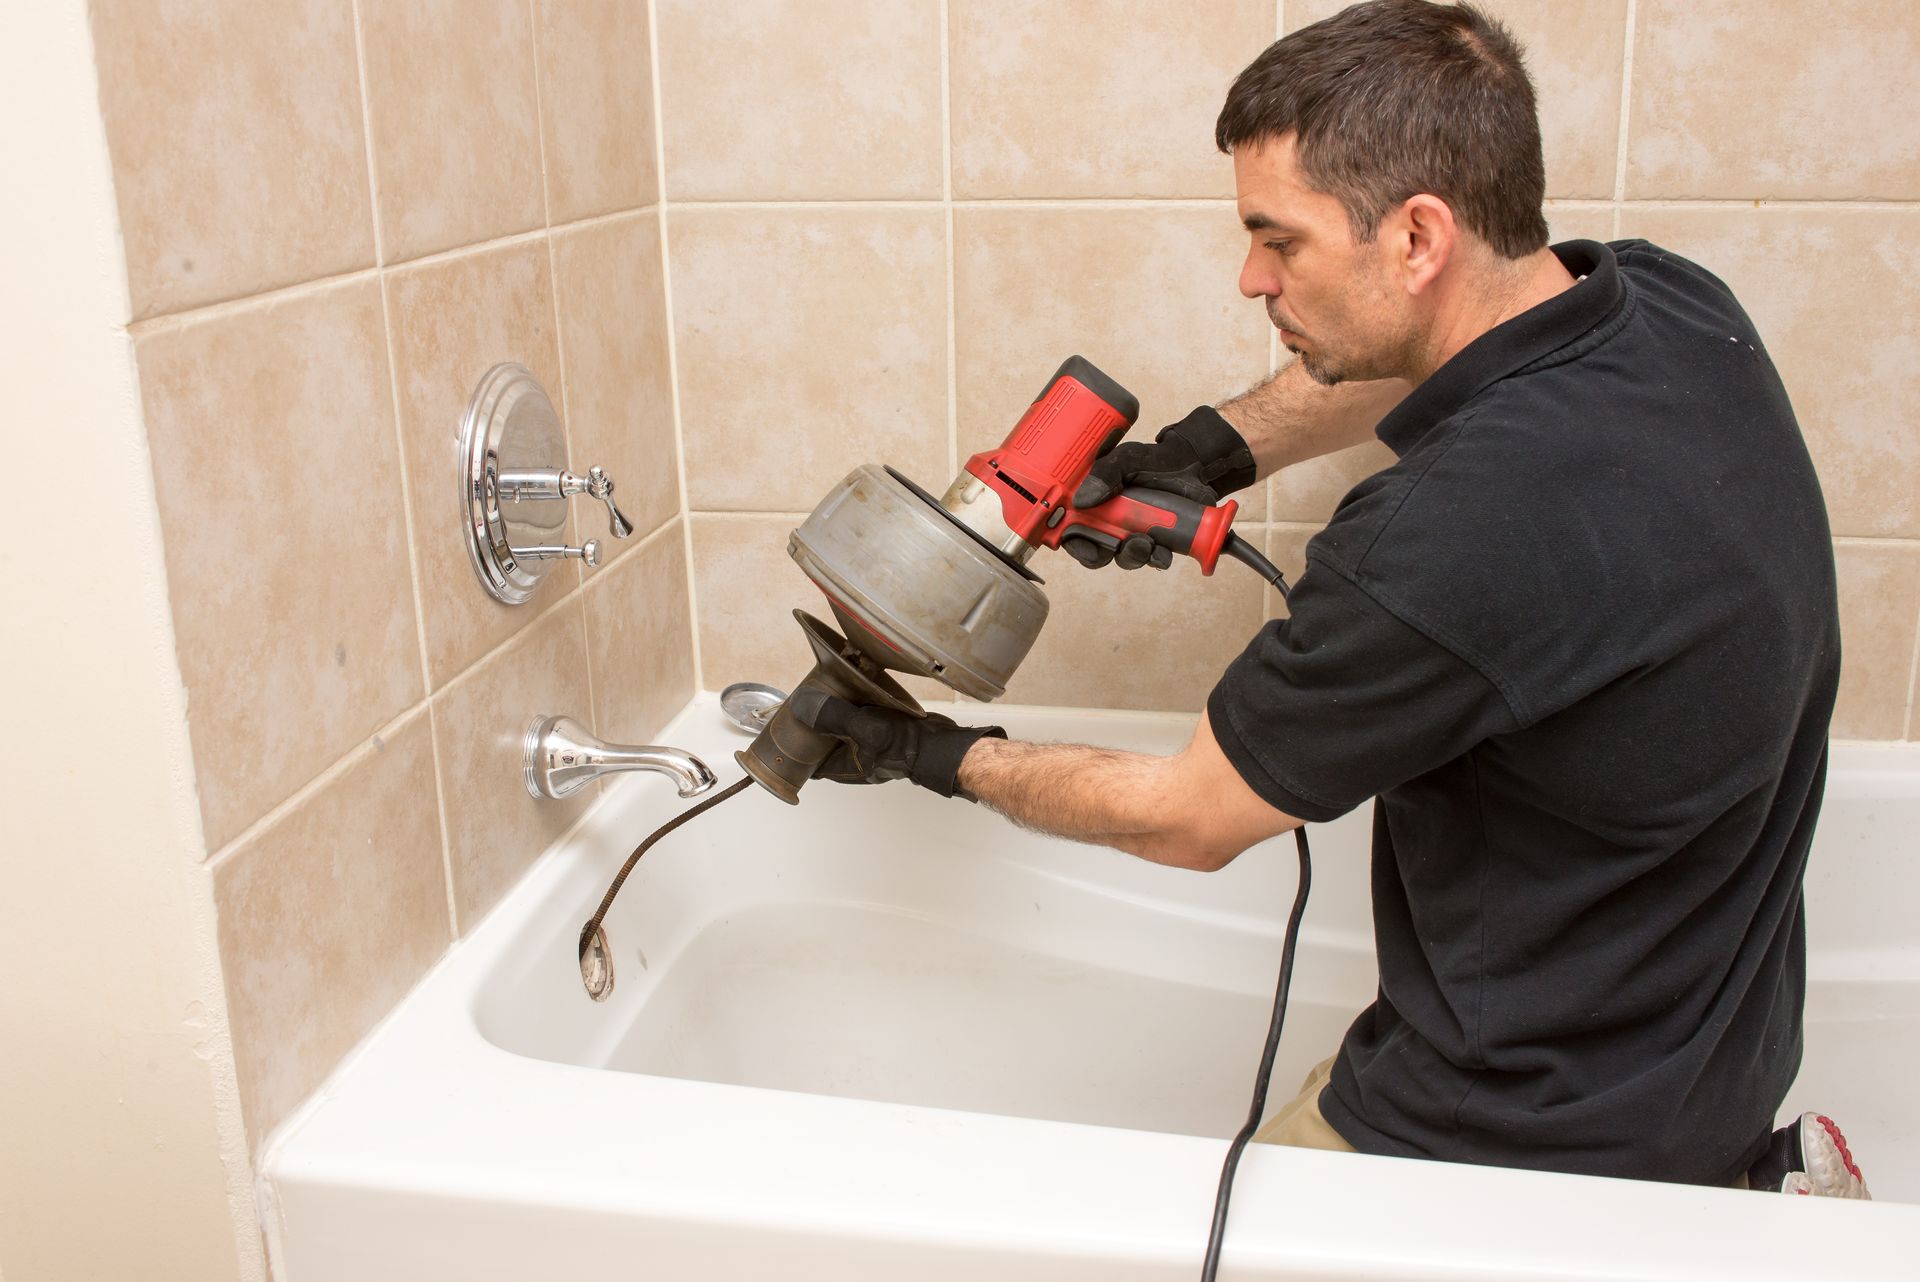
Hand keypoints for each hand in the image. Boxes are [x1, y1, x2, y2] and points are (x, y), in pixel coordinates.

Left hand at [786, 689, 1006, 798]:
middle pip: (823, 741)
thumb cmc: (905, 745)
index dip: (795, 745)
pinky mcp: (882, 732)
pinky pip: (859, 718)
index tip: (785, 726)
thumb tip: (802, 705)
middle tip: (802, 702)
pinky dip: (852, 705)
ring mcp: (869, 746)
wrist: (940, 743)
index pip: (810, 760)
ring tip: (822, 690)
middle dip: (812, 724)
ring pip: (841, 729)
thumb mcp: (863, 728)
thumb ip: (832, 716)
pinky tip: (851, 688)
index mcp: (844, 766)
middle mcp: (855, 758)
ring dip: (833, 712)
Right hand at [1066, 405, 1255, 569]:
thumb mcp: (1127, 459)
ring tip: (1150, 544)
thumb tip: (1082, 500)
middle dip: (1107, 554)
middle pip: (1096, 550)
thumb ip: (1105, 473)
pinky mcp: (1157, 542)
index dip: (1076, 543)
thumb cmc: (1156, 460)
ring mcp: (1134, 534)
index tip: (1089, 548)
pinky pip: (1152, 559)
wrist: (1196, 466)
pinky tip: (1164, 551)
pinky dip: (1157, 559)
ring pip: (1125, 558)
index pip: (1073, 528)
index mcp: (1095, 501)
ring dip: (1135, 556)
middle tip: (1124, 544)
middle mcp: (1110, 521)